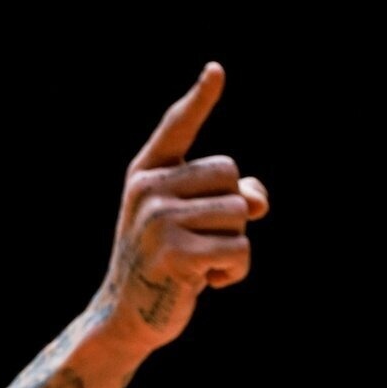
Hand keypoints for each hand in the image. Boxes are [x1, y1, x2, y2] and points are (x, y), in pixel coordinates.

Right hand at [93, 63, 268, 355]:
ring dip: (234, 246)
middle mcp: (149, 189)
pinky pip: (239, 250)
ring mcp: (159, 220)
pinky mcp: (176, 253)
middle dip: (232, 213)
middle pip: (230, 175)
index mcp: (146, 173)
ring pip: (240, 215)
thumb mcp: (189, 223)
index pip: (177, 127)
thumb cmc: (163, 263)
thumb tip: (259, 201)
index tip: (216, 70)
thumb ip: (227, 198)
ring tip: (202, 264)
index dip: (199, 99)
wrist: (127, 317)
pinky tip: (207, 283)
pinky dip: (235, 272)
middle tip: (202, 242)